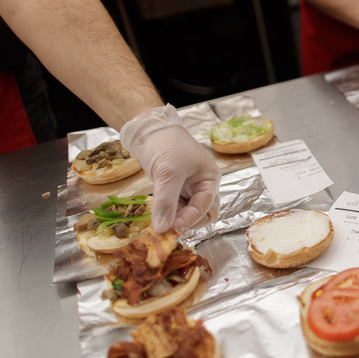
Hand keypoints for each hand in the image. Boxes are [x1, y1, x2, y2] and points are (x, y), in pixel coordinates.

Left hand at [120, 104, 221, 232]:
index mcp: (210, 179)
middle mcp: (203, 185)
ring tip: (160, 217)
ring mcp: (189, 187)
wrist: (148, 128)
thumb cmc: (166, 144)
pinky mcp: (175, 188)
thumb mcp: (168, 174)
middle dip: (188, 222)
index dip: (190, 220)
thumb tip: (162, 229)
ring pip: (188, 213)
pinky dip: (167, 212)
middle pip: (204, 215)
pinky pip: (176, 207)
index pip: (206, 208)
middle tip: (168, 225)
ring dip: (176, 218)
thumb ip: (166, 203)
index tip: (171, 227)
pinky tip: (156, 212)